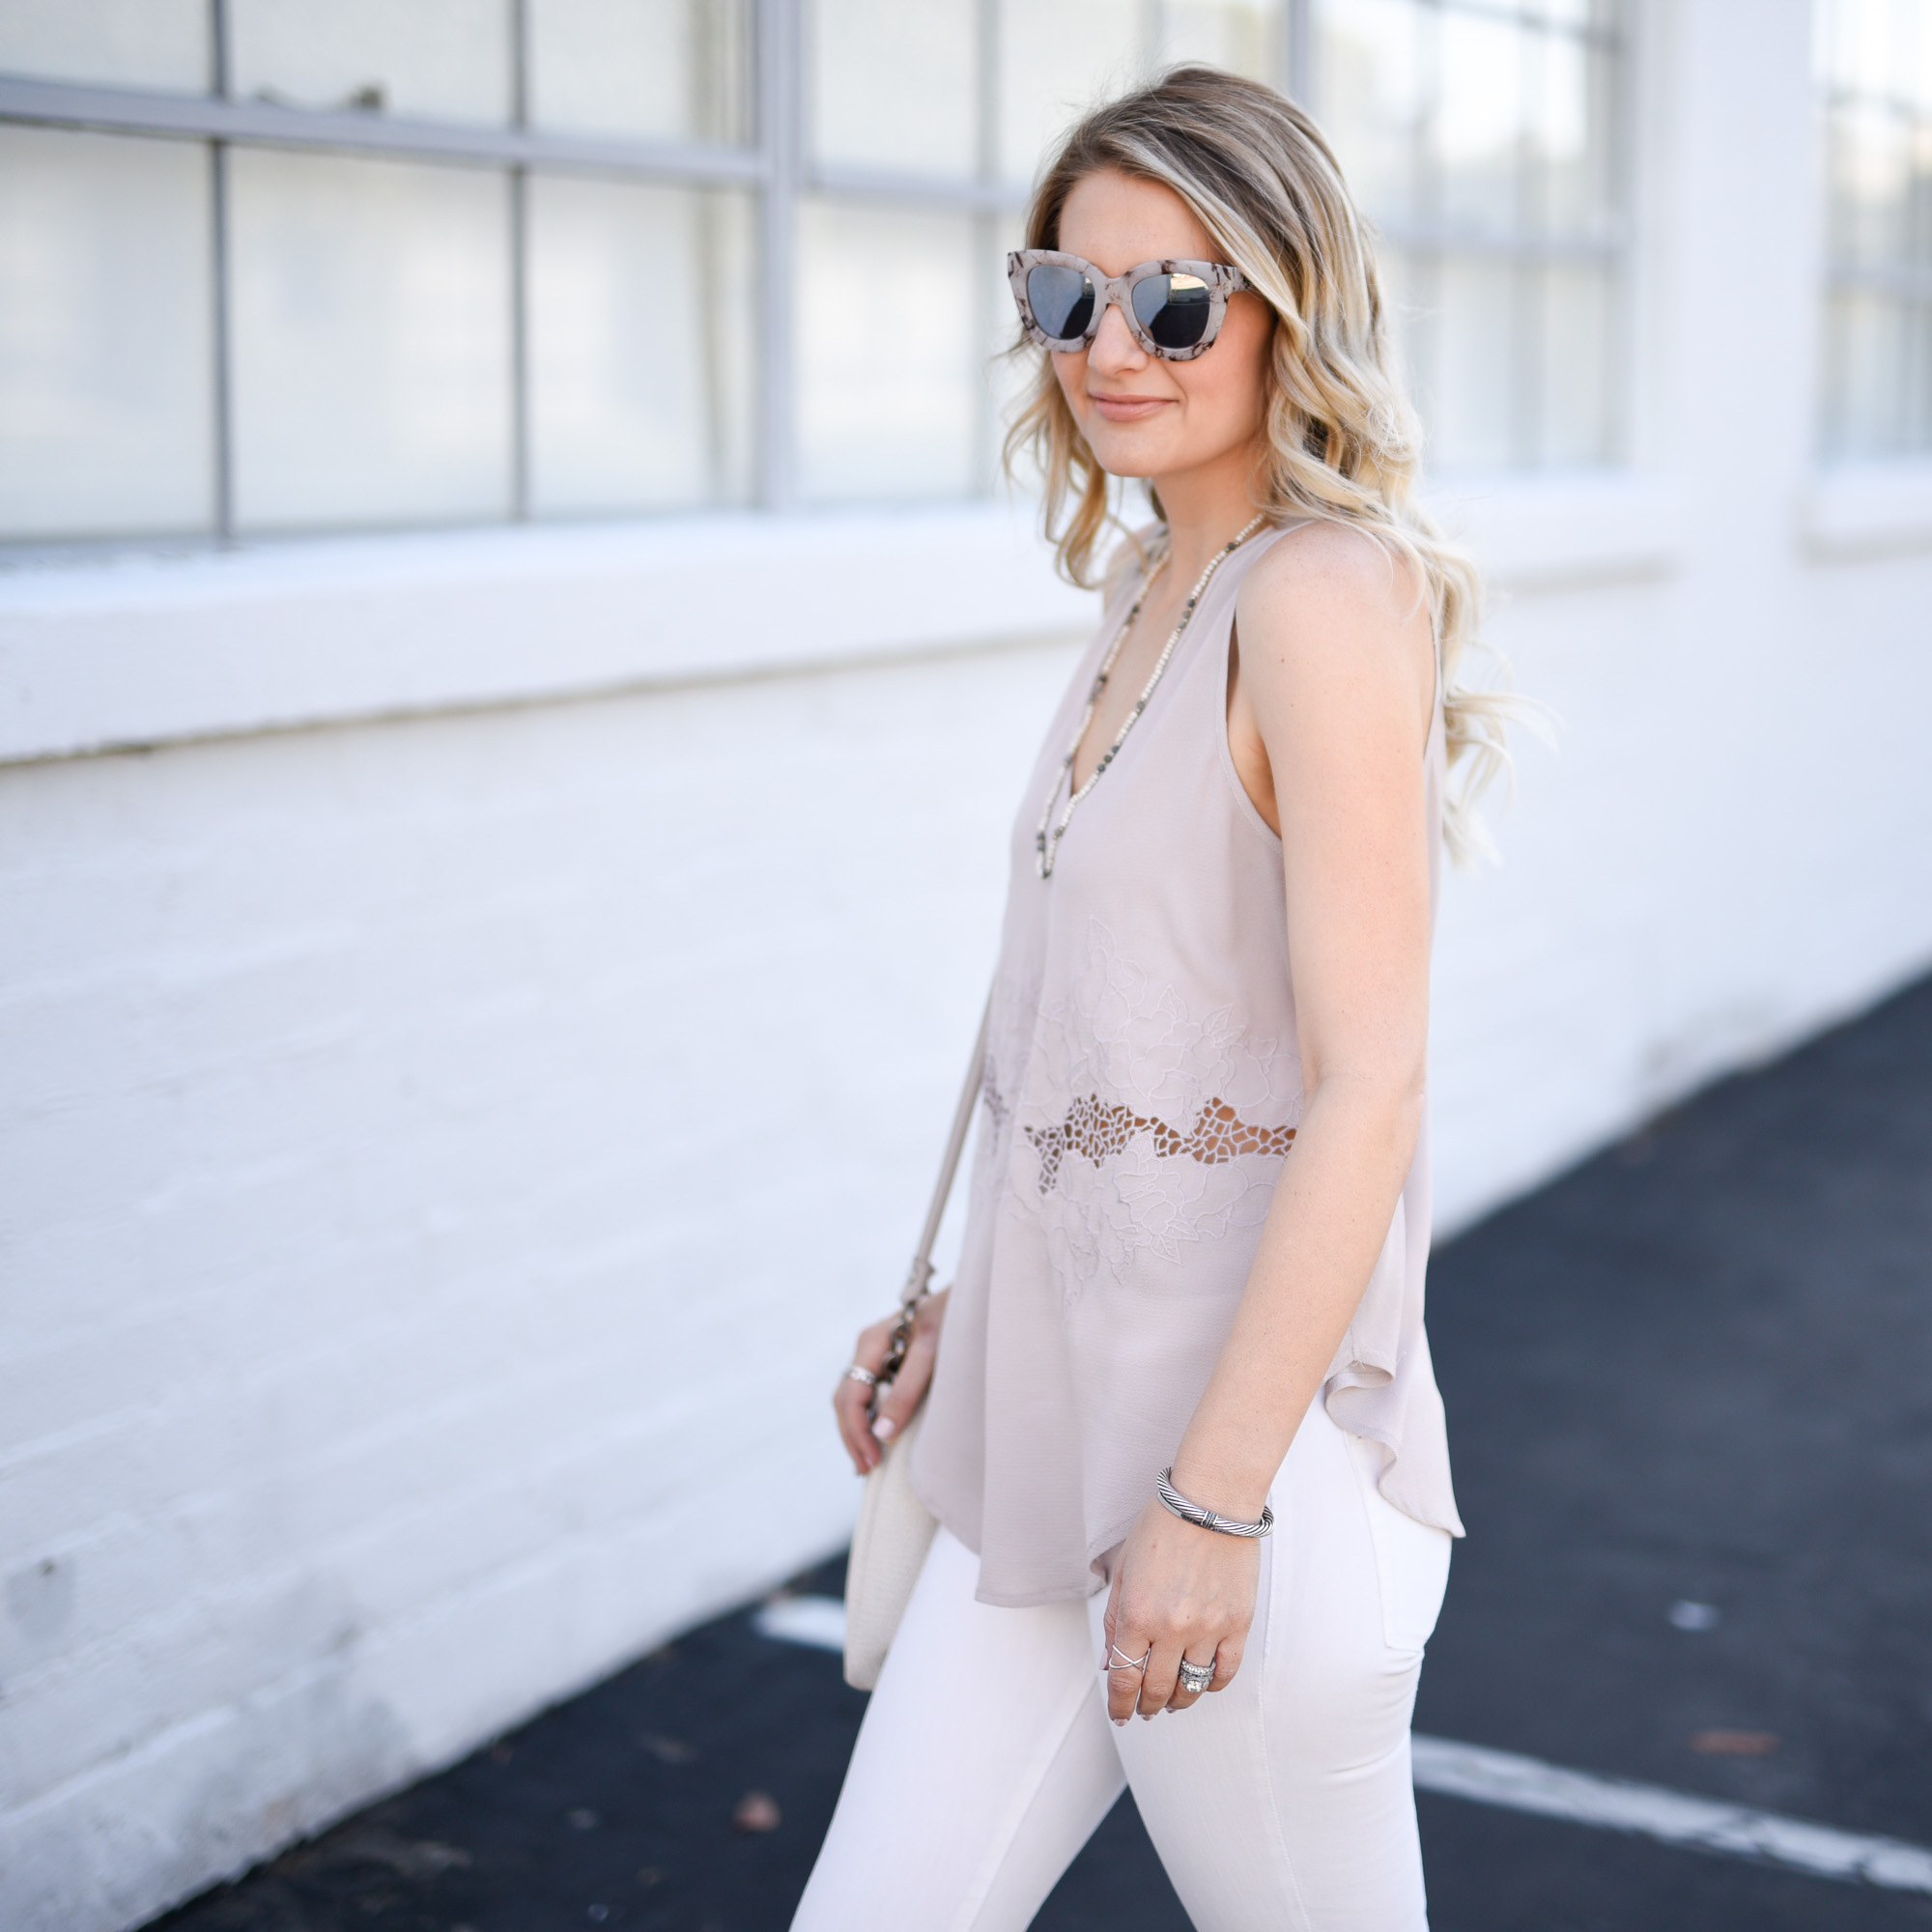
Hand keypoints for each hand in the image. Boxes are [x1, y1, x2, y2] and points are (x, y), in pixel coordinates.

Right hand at [833, 1288, 947, 1475]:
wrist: (973, 1295)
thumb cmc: (954, 1317)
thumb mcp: (933, 1353)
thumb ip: (907, 1390)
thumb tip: (883, 1433)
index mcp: (871, 1341)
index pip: (851, 1395)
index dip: (858, 1431)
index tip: (874, 1459)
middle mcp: (868, 1348)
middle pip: (845, 1399)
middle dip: (853, 1436)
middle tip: (867, 1470)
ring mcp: (876, 1355)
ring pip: (852, 1399)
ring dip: (857, 1431)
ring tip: (867, 1463)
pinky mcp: (889, 1362)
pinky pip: (868, 1395)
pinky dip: (868, 1420)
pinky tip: (876, 1439)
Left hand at [1102, 1492, 1258, 1720]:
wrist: (1210, 1501)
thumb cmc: (1162, 1527)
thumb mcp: (1124, 1569)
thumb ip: (1113, 1619)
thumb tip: (1107, 1664)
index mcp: (1136, 1613)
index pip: (1123, 1678)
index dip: (1119, 1705)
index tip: (1120, 1715)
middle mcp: (1170, 1628)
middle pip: (1156, 1689)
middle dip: (1146, 1707)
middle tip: (1143, 1711)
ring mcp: (1207, 1628)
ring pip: (1191, 1687)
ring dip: (1178, 1701)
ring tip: (1172, 1702)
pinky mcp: (1237, 1623)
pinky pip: (1225, 1671)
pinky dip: (1212, 1685)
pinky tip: (1202, 1682)